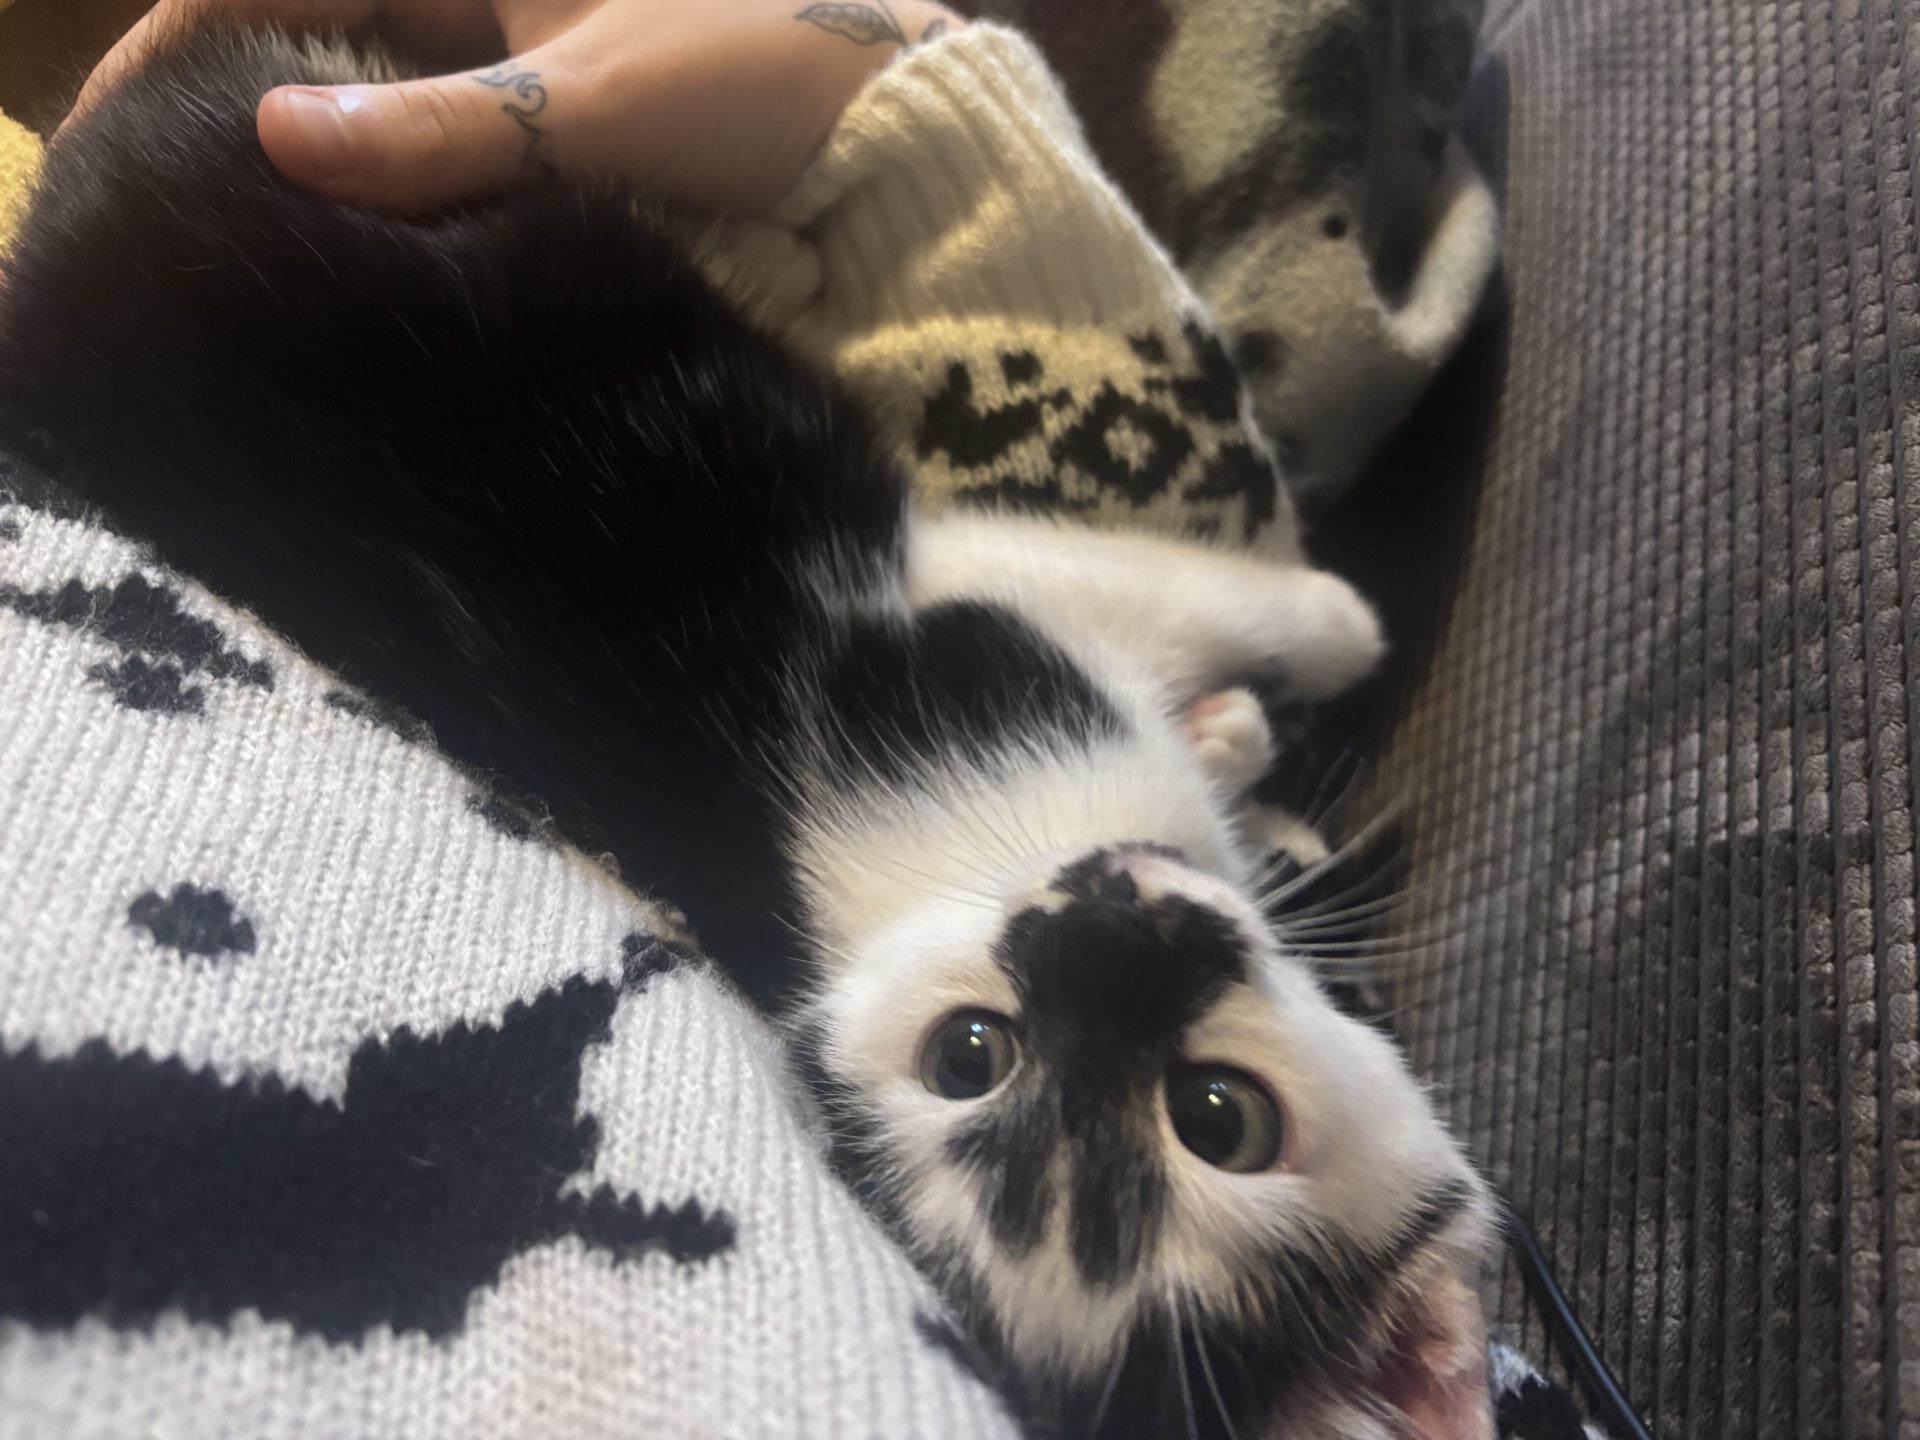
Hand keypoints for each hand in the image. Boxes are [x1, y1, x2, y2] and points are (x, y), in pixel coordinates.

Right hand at [69, 0, 960, 213]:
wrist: (911, 138)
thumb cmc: (766, 82)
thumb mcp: (594, 107)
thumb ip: (442, 133)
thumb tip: (275, 144)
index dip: (172, 58)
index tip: (106, 160)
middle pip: (304, 40)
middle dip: (226, 122)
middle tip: (151, 231)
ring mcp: (513, 59)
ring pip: (367, 104)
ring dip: (306, 174)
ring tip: (229, 265)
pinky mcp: (553, 130)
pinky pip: (438, 157)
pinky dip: (391, 205)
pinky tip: (354, 271)